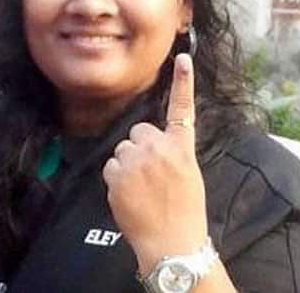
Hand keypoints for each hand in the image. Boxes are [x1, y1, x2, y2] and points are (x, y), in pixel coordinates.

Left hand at [102, 54, 207, 273]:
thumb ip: (172, 152)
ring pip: (122, 149)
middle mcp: (159, 148)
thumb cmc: (184, 211)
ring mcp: (136, 159)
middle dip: (141, 148)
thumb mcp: (188, 175)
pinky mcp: (117, 172)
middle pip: (139, 131)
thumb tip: (153, 142)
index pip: (183, 109)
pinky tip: (130, 196)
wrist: (173, 242)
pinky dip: (116, 180)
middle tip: (152, 175)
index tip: (182, 58)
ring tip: (142, 190)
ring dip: (127, 165)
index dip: (183, 82)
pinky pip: (111, 167)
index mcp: (182, 148)